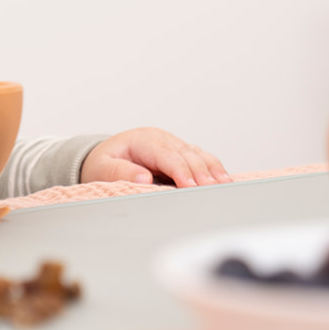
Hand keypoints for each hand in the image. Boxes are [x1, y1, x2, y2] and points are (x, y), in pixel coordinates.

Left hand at [81, 128, 228, 187]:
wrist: (107, 157)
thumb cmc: (104, 163)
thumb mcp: (103, 168)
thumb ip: (120, 172)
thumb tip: (143, 177)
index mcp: (144, 140)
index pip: (167, 155)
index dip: (180, 170)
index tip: (190, 186)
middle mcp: (162, 139)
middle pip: (187, 154)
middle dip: (201, 172)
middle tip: (212, 190)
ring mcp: (174, 145)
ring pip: (198, 155)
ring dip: (212, 169)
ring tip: (225, 185)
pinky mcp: (181, 154)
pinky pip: (200, 159)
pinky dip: (212, 169)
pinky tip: (223, 180)